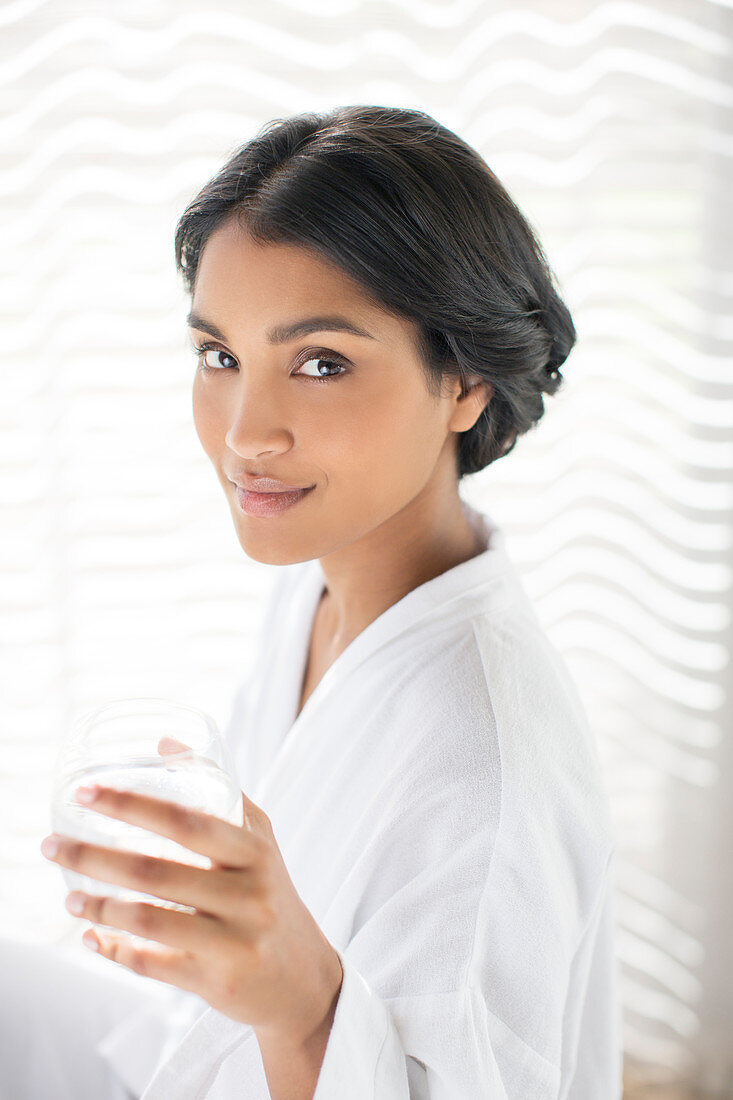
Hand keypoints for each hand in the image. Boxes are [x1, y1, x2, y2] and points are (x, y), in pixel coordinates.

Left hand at [40, 749, 343, 1046]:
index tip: (85, 792)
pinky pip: (152, 965)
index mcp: (254, 851)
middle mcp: (248, 894)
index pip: (186, 821)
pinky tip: (90, 935)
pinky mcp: (219, 982)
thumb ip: (218, 789)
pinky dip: (114, 949)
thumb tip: (165, 742)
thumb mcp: (258, 838)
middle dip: (93, 855)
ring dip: (98, 905)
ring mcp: (234, 941)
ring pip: (149, 920)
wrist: (305, 979)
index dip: (131, 804)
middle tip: (51, 845)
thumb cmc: (270, 893)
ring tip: (68, 895)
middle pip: (155, 872)